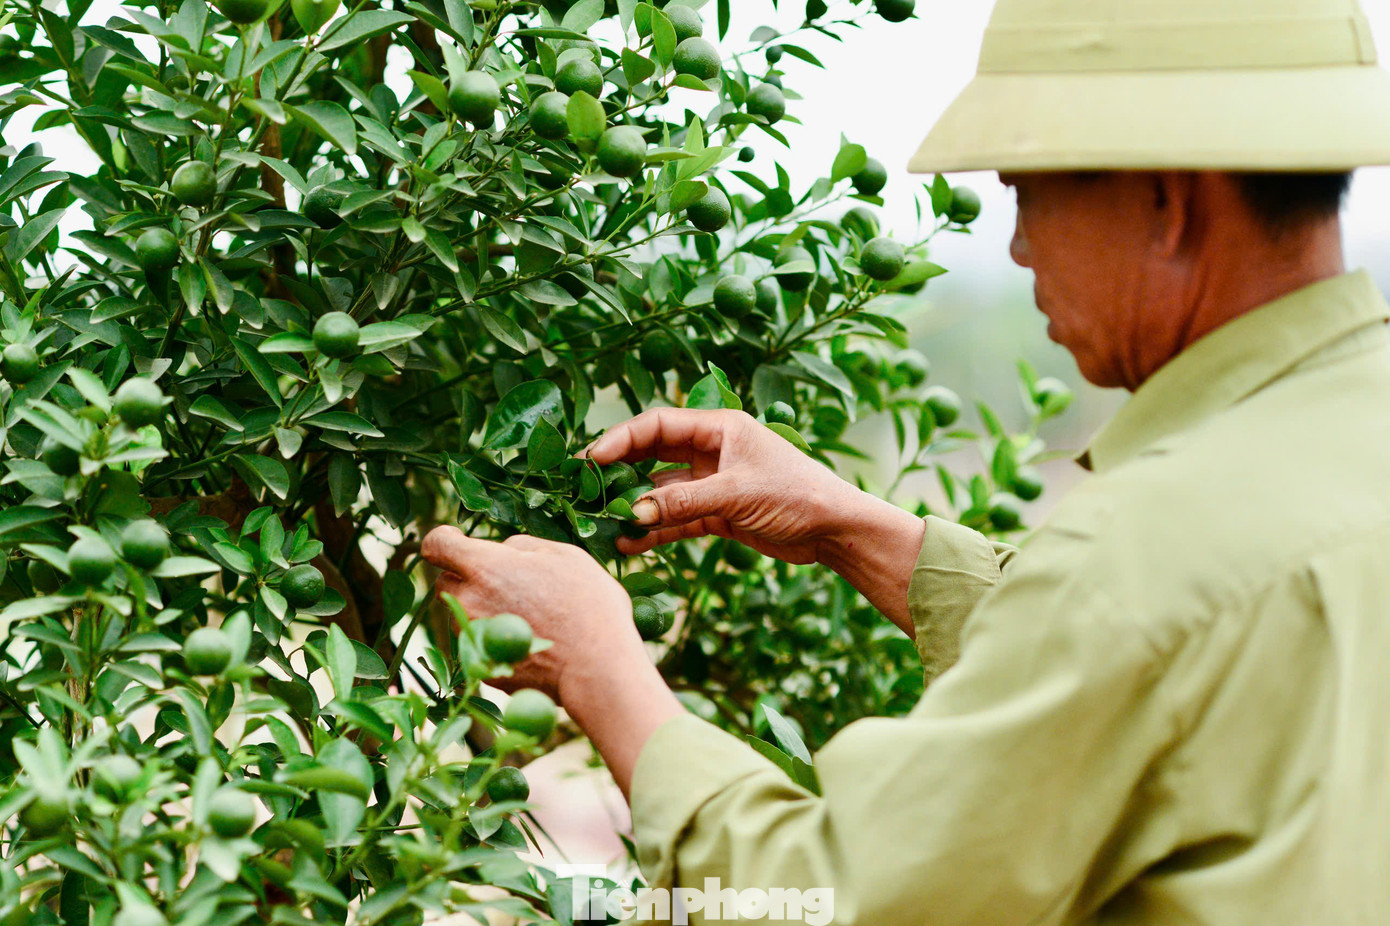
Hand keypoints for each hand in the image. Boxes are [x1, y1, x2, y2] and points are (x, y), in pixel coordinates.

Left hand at [420, 526, 684, 797]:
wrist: (597, 667)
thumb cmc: (588, 605)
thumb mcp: (564, 556)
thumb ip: (523, 547)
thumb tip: (505, 550)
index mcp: (484, 566)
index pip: (436, 543)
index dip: (445, 539)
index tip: (457, 541)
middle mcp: (468, 601)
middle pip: (447, 583)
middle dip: (468, 579)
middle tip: (507, 584)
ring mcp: (472, 637)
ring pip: (464, 616)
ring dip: (484, 611)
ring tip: (529, 618)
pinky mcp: (482, 667)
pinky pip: (481, 646)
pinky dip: (497, 641)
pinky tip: (531, 643)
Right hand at [585, 408, 859, 563]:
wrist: (835, 531)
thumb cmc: (797, 496)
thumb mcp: (737, 494)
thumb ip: (684, 501)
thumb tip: (635, 511)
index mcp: (719, 428)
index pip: (657, 425)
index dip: (621, 440)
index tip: (591, 459)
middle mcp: (713, 451)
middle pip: (653, 455)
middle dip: (619, 471)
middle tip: (582, 487)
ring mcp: (714, 482)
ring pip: (662, 491)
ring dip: (635, 506)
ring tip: (602, 523)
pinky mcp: (718, 513)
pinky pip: (677, 519)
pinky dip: (655, 531)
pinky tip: (630, 544)